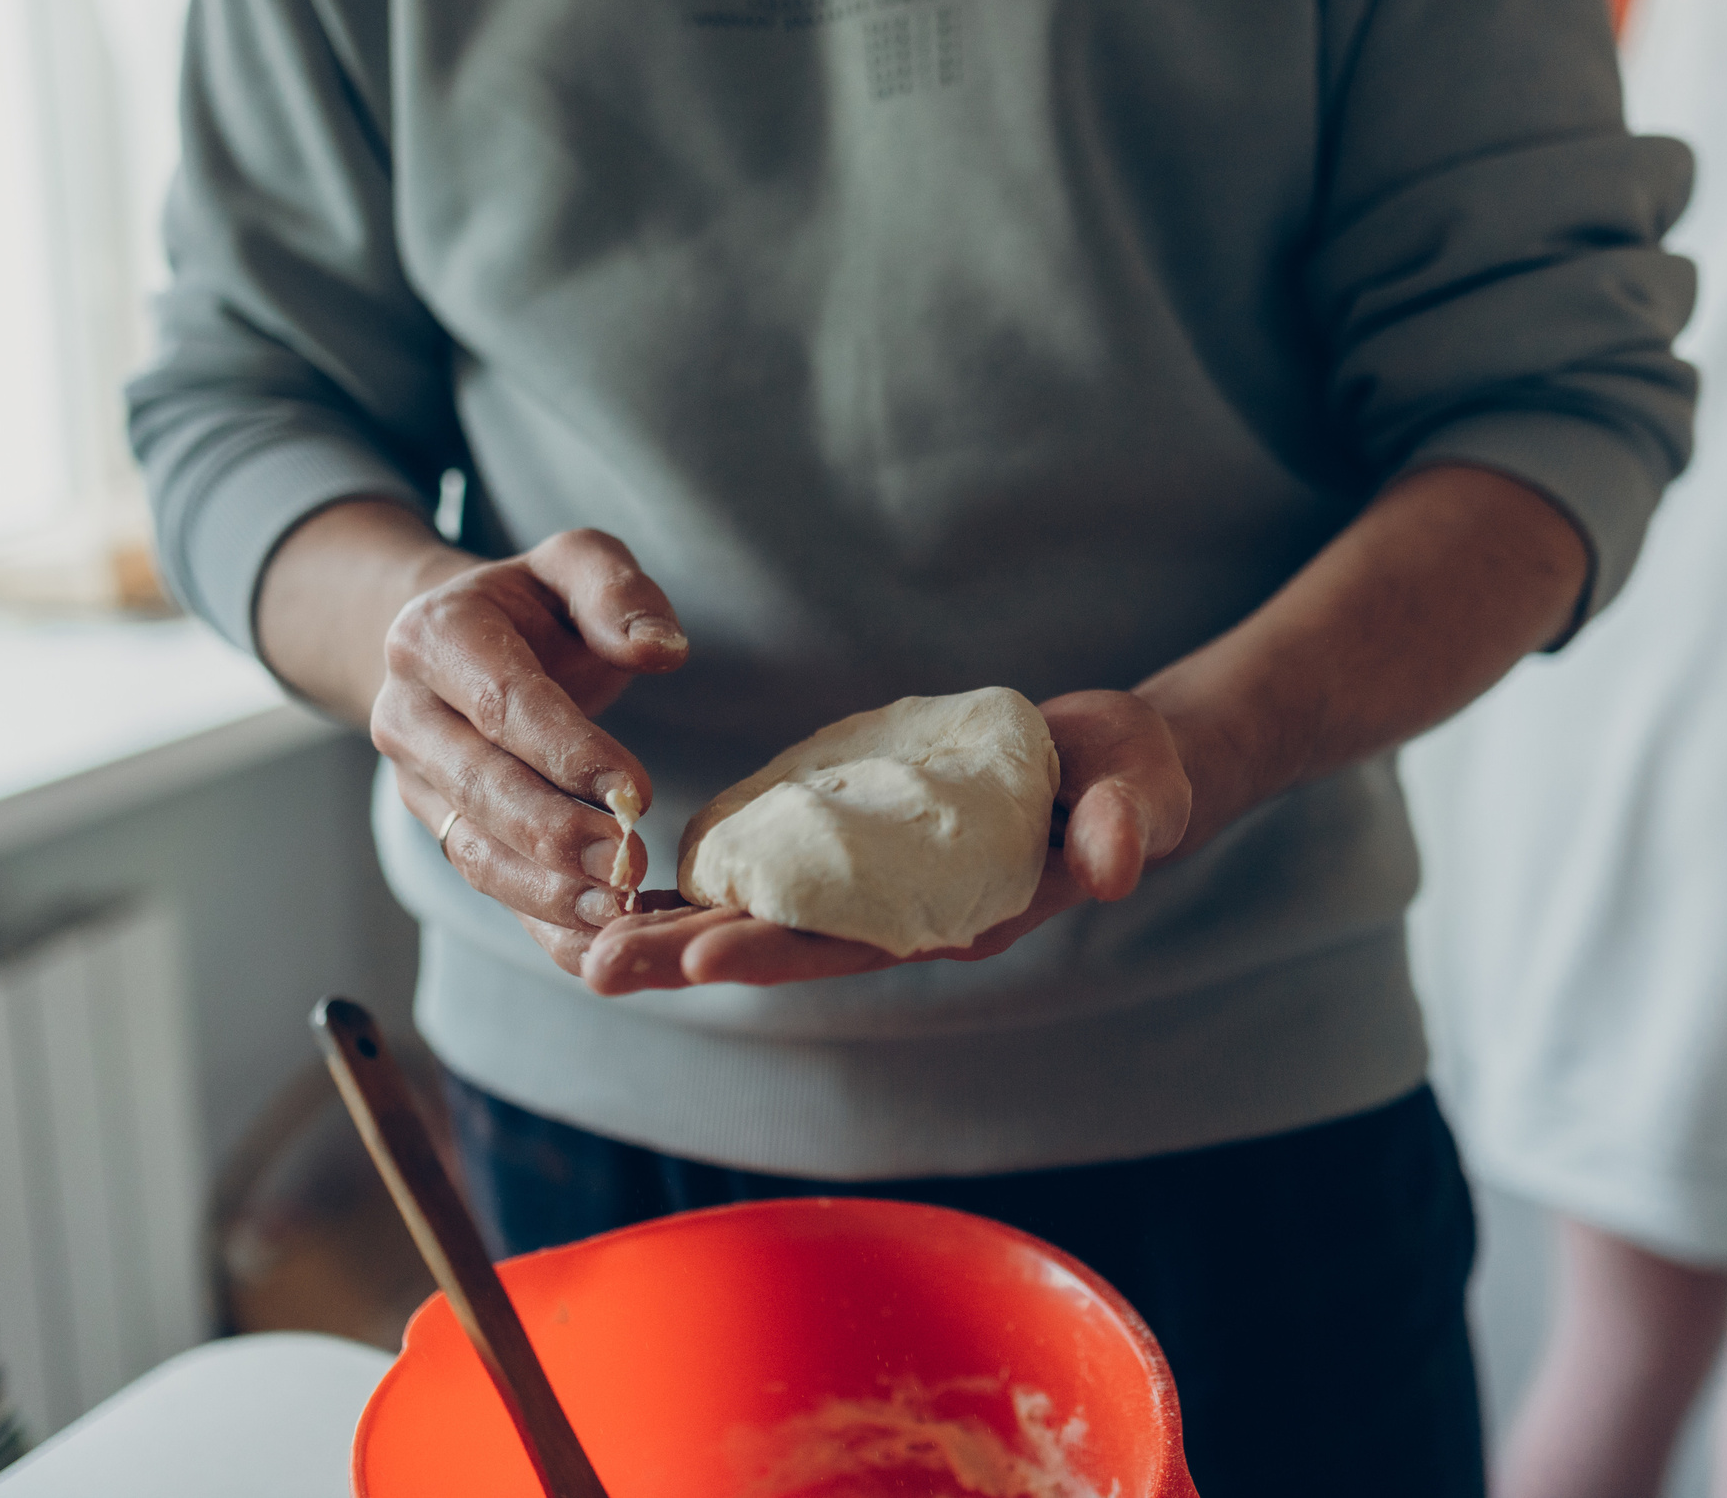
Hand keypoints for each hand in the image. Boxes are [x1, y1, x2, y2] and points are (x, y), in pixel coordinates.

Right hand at [369, 529, 690, 974]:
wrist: (461, 645)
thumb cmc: (534, 605)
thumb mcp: (574, 562)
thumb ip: (616, 589)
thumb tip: (661, 649)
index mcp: (434, 637)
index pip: (503, 702)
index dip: (567, 750)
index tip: (636, 790)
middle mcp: (408, 716)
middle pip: (481, 787)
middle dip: (556, 835)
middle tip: (630, 866)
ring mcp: (418, 785)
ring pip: (476, 851)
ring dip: (549, 893)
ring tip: (623, 917)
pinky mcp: (445, 833)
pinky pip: (492, 888)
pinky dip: (545, 927)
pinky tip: (601, 951)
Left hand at [577, 689, 1193, 994]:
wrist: (1113, 763)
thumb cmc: (1133, 783)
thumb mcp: (1144, 796)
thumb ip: (1125, 828)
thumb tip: (1116, 863)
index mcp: (958, 915)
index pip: (856, 942)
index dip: (781, 947)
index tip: (706, 954)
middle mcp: (901, 916)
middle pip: (780, 943)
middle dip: (688, 955)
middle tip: (595, 963)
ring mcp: (872, 886)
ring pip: (757, 913)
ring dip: (672, 927)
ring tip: (582, 934)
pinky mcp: (853, 845)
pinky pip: (768, 869)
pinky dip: (702, 880)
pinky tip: (632, 879)